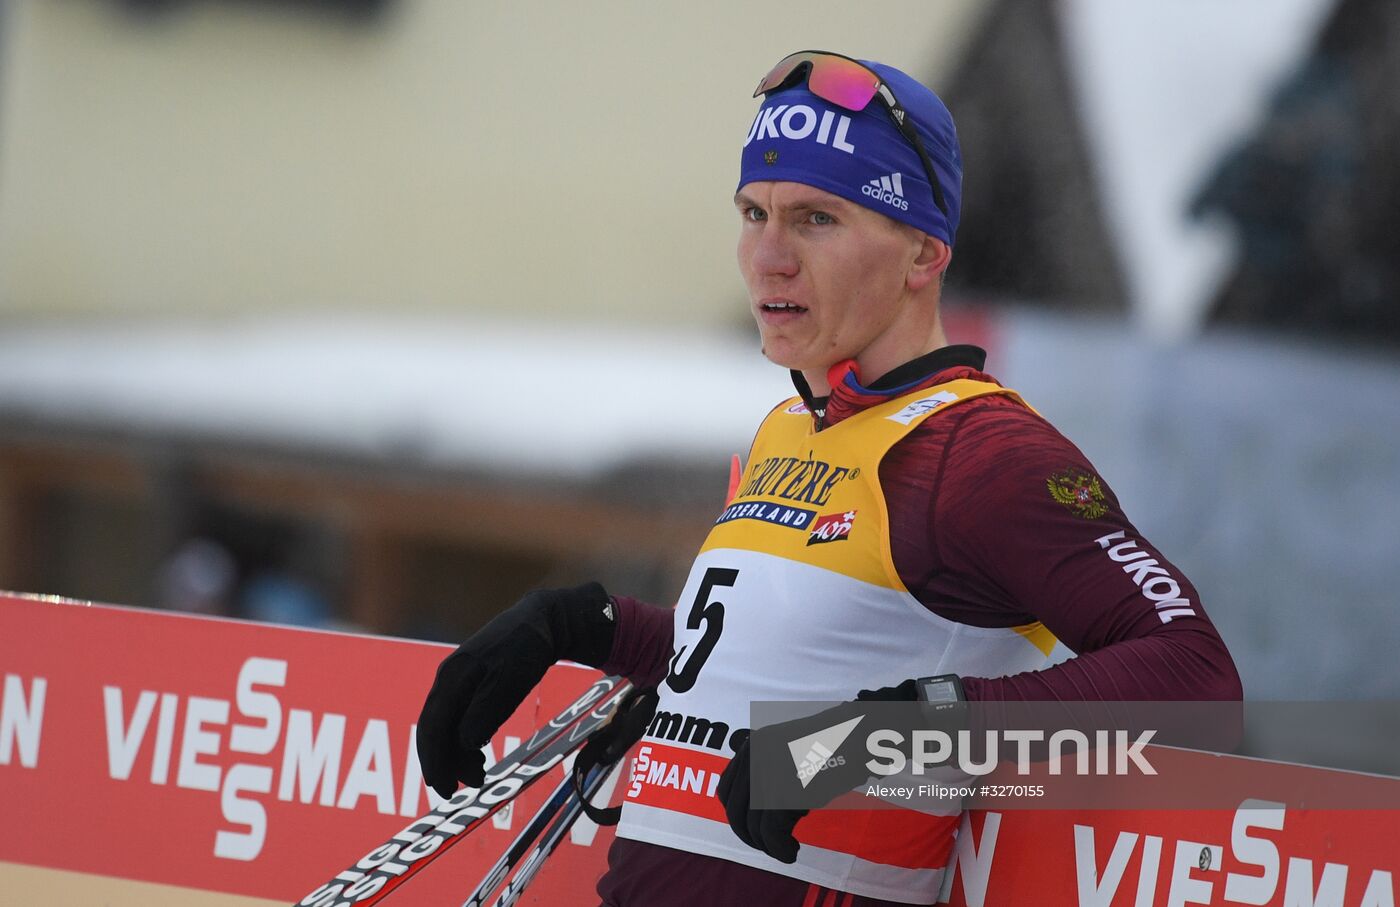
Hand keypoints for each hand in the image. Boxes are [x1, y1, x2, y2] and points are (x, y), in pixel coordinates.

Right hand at [416, 582, 615, 797]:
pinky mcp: (468, 680)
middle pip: (433, 729)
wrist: (539, 621)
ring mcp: (456, 679)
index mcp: (452, 679)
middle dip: (442, 762)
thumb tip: (463, 745)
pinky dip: (463, 738)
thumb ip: (484, 714)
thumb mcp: (508, 684)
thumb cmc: (525, 650)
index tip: (445, 789)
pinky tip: (477, 751)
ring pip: (445, 725)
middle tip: (459, 790)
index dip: (435, 762)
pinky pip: (456, 715)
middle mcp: (447, 679)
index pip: (432, 729)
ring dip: (455, 753)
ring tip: (477, 774)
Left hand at [715, 699, 873, 863]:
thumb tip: (756, 818)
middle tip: (772, 847)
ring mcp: (770, 772)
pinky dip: (780, 849)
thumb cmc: (836, 746)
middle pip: (736, 810)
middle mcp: (755, 755)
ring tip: (787, 852)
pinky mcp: (788, 789)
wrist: (864, 733)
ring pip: (754, 825)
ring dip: (768, 847)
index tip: (755, 832)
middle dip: (751, 837)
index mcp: (753, 745)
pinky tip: (792, 852)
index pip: (726, 790)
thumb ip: (769, 774)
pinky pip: (773, 832)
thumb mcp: (791, 753)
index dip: (737, 817)